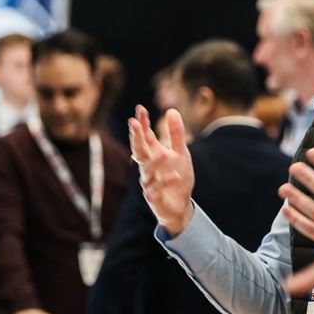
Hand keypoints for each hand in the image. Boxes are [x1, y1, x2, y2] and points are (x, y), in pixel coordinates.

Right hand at [128, 106, 194, 236]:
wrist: (179, 205)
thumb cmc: (177, 177)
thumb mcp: (181, 153)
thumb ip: (176, 134)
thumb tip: (171, 110)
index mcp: (154, 154)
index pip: (146, 136)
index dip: (142, 123)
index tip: (140, 108)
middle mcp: (148, 166)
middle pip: (139, 149)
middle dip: (136, 137)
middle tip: (132, 122)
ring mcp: (149, 181)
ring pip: (146, 170)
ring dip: (153, 161)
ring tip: (163, 153)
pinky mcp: (153, 197)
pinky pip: (156, 188)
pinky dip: (165, 181)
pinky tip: (175, 175)